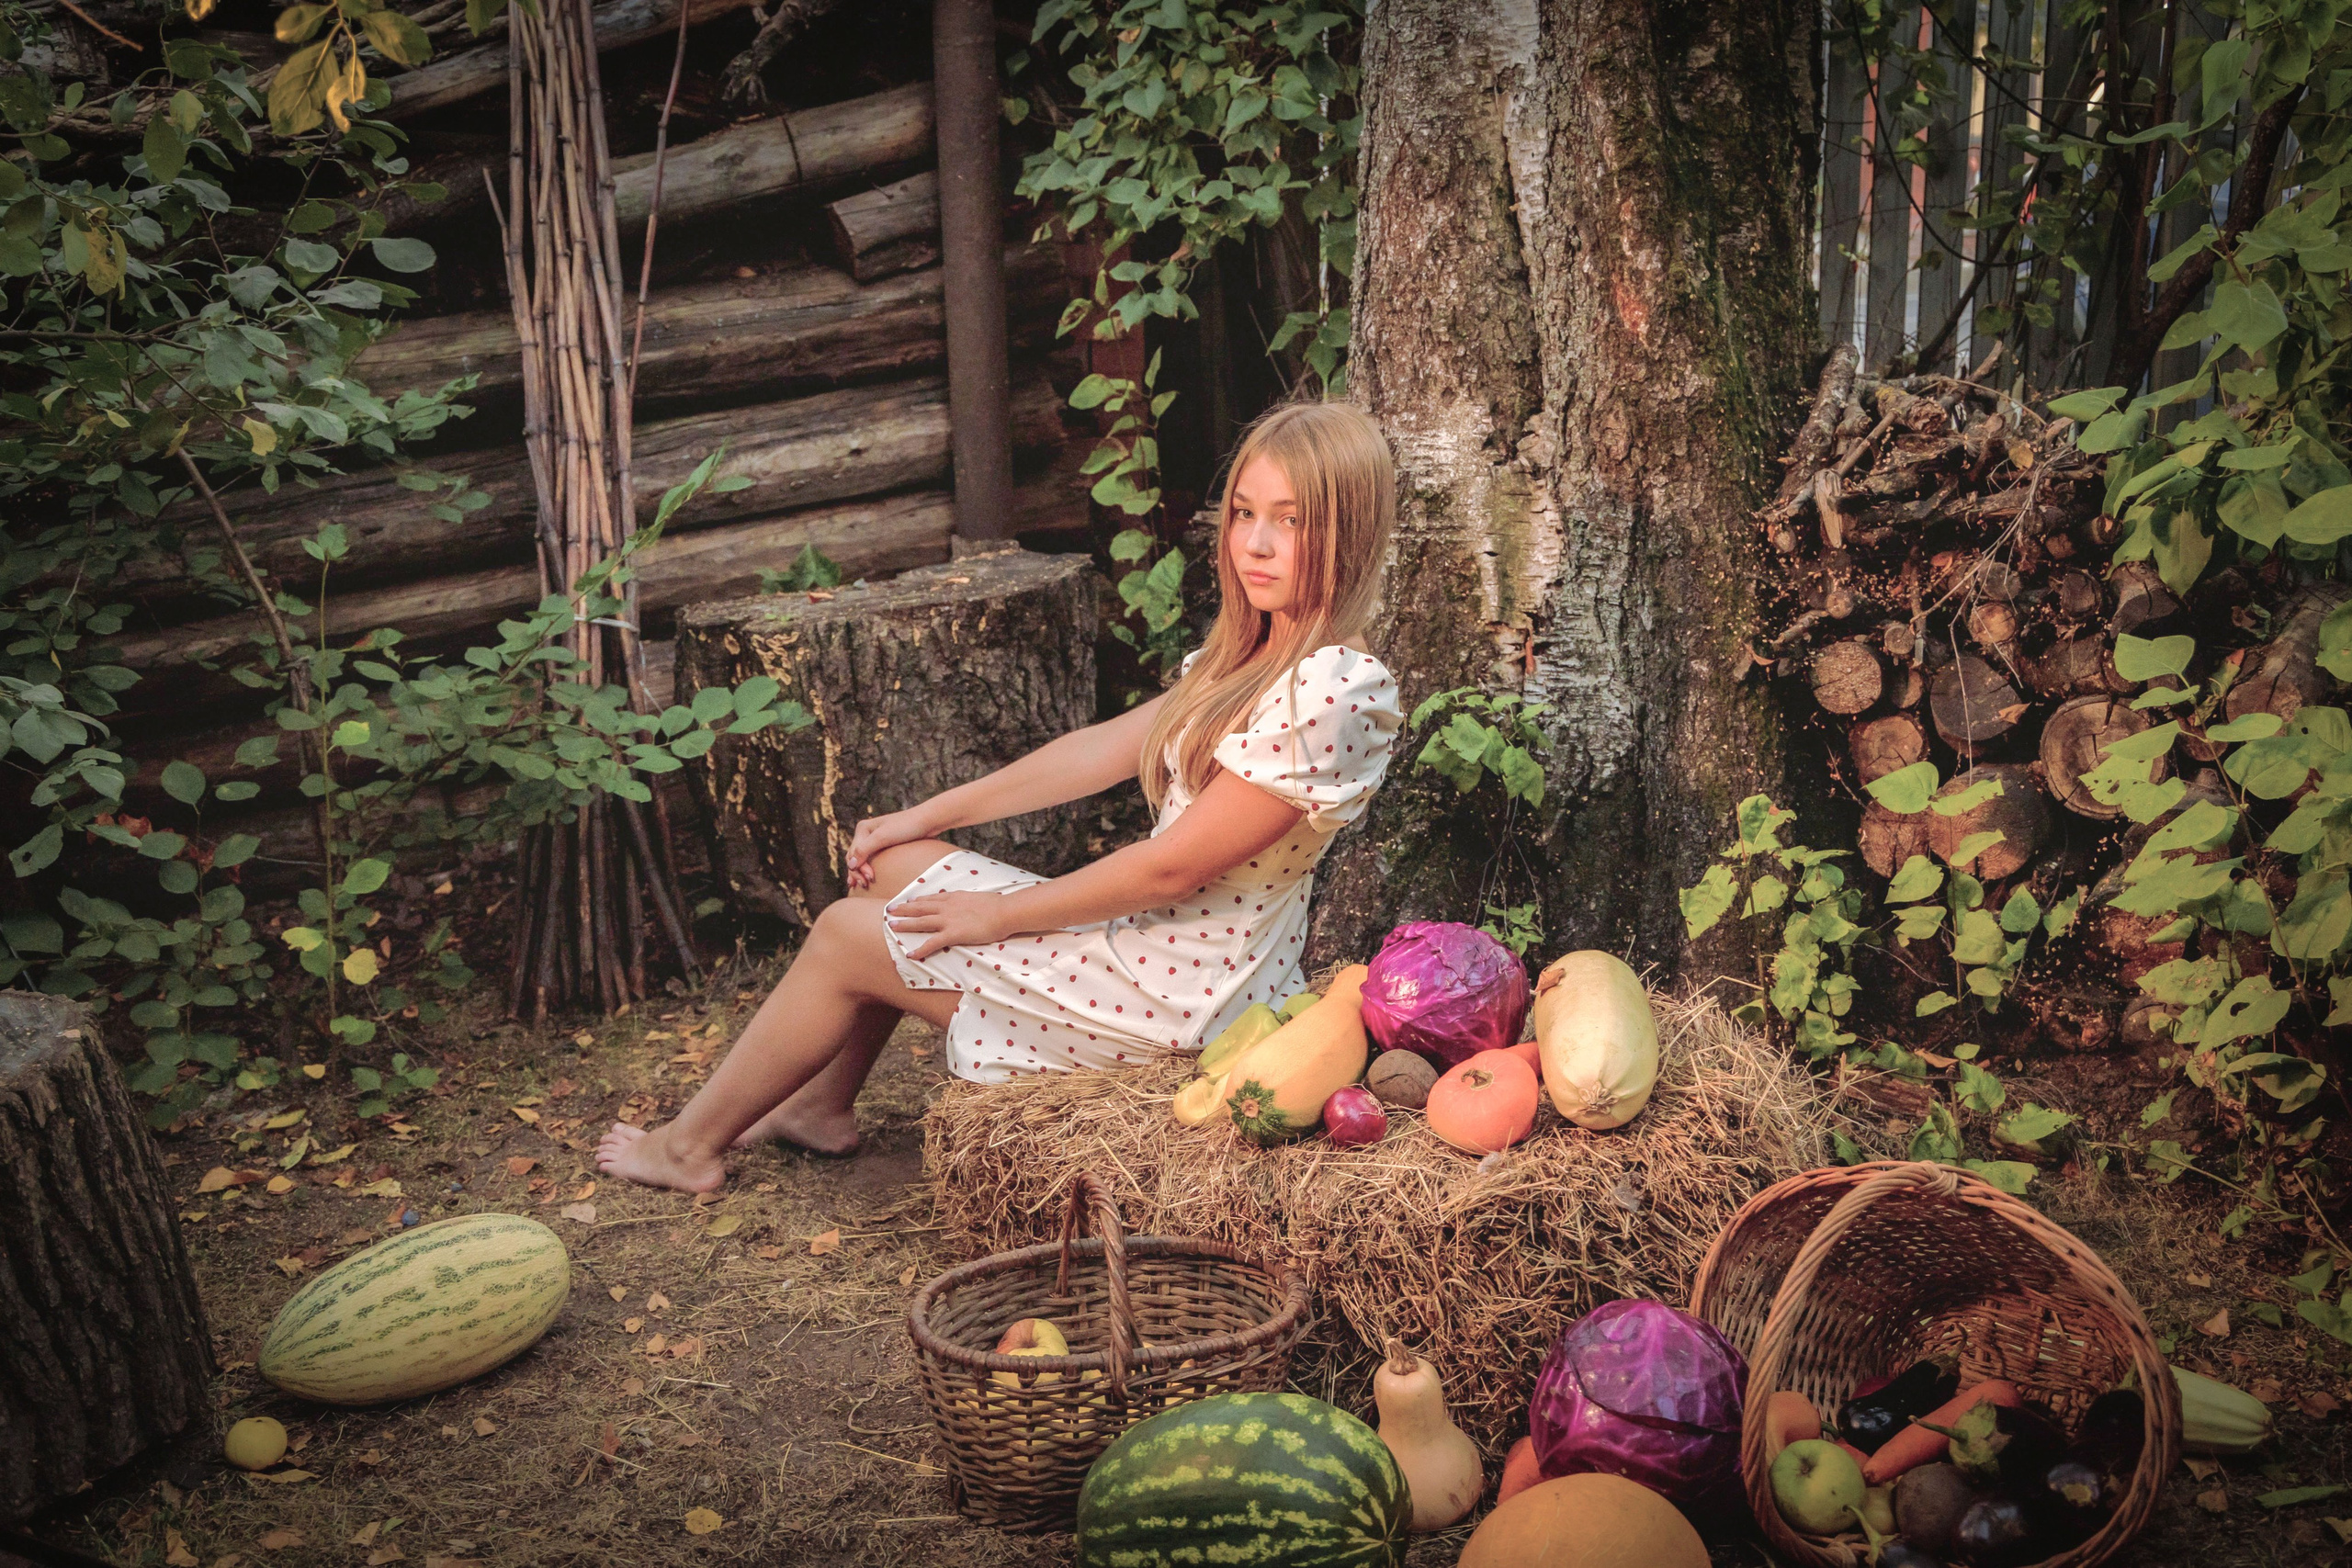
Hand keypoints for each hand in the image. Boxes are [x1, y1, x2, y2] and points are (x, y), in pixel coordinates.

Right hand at [845, 808, 933, 889]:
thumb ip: (864, 849)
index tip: (870, 878)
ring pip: (862, 859)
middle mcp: (866, 833)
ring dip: (860, 873)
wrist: (927, 821)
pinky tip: (867, 878)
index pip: (853, 854)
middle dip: (857, 872)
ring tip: (862, 886)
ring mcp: (875, 840)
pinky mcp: (885, 845)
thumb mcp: (882, 837)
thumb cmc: (906, 827)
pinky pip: (872, 859)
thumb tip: (851, 865)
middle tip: (864, 885)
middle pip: (855, 857)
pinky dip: (867, 869)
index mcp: (863, 829)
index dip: (858, 868)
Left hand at [887, 891, 1014, 960]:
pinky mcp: (952, 934)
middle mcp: (947, 906)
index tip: (910, 900)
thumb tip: (971, 904)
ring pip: (921, 922)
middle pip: (921, 907)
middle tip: (891, 909)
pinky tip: (910, 955)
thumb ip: (970, 901)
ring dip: (905, 924)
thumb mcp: (980, 898)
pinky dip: (920, 950)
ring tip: (892, 926)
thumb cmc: (997, 906)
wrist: (1004, 912)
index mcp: (955, 897)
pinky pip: (932, 943)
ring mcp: (948, 920)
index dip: (919, 900)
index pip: (932, 898)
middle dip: (904, 908)